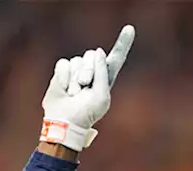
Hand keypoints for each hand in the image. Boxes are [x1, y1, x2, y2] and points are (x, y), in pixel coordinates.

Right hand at [40, 25, 134, 151]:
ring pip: (78, 60)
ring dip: (75, 78)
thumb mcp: (101, 95)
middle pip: (93, 55)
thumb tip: (99, 51)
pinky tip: (65, 89)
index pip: (116, 57)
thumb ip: (102, 72)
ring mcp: (77, 70)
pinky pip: (64, 63)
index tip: (130, 28)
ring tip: (74, 92)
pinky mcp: (63, 71)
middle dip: (88, 71)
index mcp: (107, 77)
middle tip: (84, 87)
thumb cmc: (87, 112)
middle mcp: (93, 71)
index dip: (123, 43)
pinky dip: (63, 76)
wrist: (66, 120)